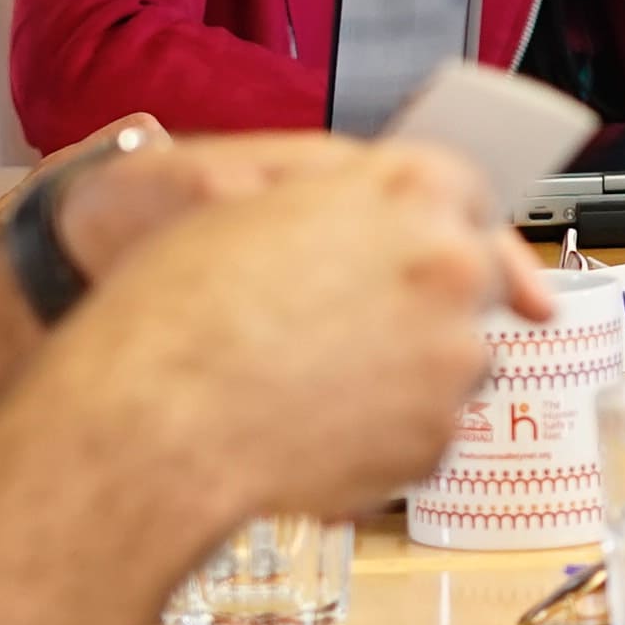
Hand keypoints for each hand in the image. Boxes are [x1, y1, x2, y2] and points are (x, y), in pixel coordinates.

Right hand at [59, 143, 519, 525]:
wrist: (148, 417)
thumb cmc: (176, 306)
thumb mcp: (255, 199)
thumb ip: (348, 195)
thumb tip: (414, 207)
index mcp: (408, 188)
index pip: (470, 192)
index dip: (448, 223)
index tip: (444, 247)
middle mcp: (448, 264)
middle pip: (475, 278)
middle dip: (425, 300)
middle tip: (343, 327)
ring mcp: (451, 356)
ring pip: (458, 359)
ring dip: (404, 368)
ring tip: (307, 379)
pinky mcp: (435, 437)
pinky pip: (426, 431)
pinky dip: (381, 433)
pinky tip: (310, 425)